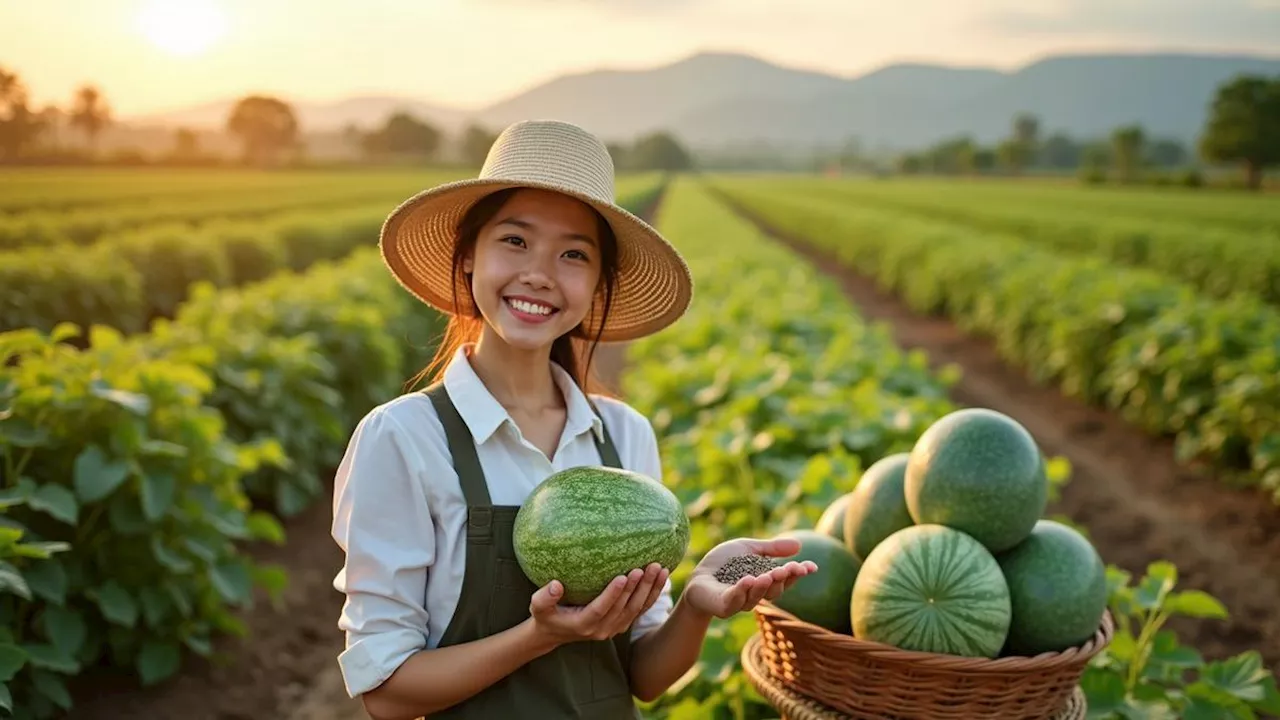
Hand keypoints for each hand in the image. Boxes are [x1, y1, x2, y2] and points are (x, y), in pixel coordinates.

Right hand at [527, 562, 669, 648]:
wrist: (556, 633)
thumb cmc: (546, 615)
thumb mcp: (538, 607)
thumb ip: (544, 597)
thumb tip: (554, 585)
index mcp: (583, 624)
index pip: (602, 609)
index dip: (613, 594)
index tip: (623, 575)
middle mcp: (602, 630)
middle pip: (624, 609)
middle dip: (637, 588)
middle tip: (647, 566)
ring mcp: (614, 628)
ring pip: (636, 609)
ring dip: (650, 589)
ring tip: (659, 568)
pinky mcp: (621, 624)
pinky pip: (640, 609)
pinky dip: (652, 594)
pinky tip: (661, 575)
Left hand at [681, 537, 816, 618]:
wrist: (697, 575)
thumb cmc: (723, 563)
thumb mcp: (749, 550)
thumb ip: (771, 549)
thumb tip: (800, 546)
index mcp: (765, 581)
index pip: (785, 580)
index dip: (798, 574)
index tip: (811, 567)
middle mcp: (756, 595)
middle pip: (774, 591)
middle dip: (783, 580)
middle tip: (790, 568)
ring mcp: (740, 602)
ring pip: (756, 597)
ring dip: (764, 586)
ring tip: (768, 575)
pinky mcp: (722, 606)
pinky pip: (734, 600)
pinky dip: (741, 591)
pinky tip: (748, 580)